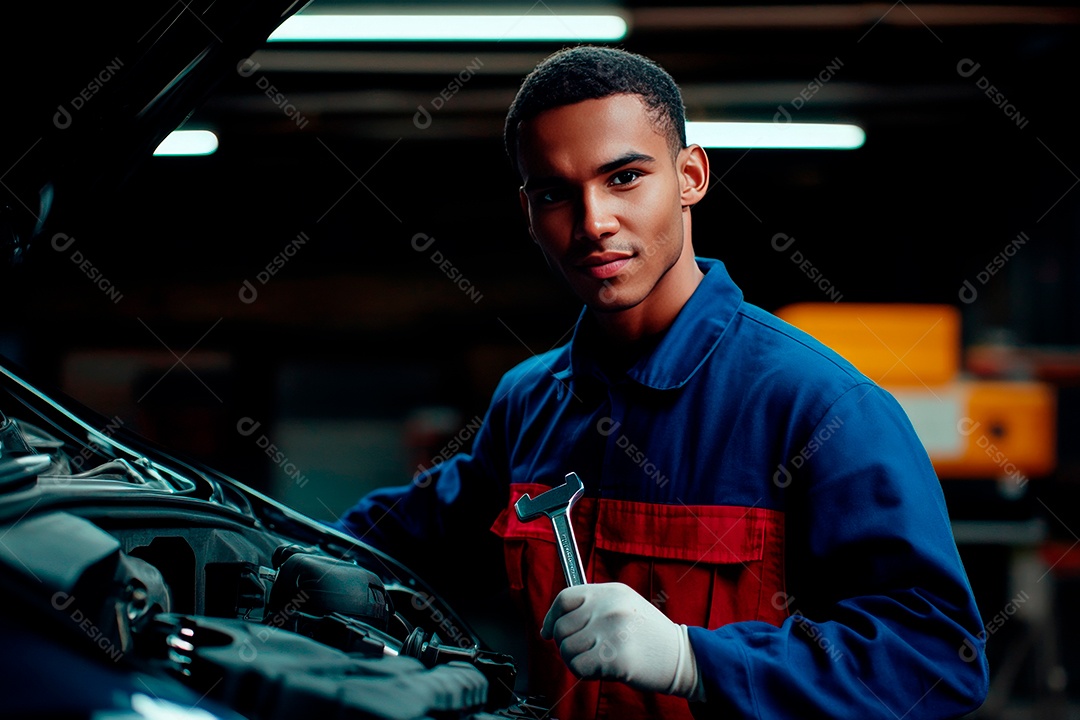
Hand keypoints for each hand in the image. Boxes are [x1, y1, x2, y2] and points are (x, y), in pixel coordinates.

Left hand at [540, 582, 700, 697]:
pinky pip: (577, 666)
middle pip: (561, 626)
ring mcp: (612, 631)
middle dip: (566, 643)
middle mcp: (609, 607)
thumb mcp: (624, 604)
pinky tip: (602, 669)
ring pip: (566, 648)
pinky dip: (584, 672)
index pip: (565, 597)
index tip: (548, 630)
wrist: (680, 656)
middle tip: (585, 650)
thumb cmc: (649, 634)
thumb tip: (552, 623)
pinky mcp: (614, 657)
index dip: (551, 616)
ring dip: (577, 660)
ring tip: (598, 658)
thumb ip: (592, 606)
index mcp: (611, 591)